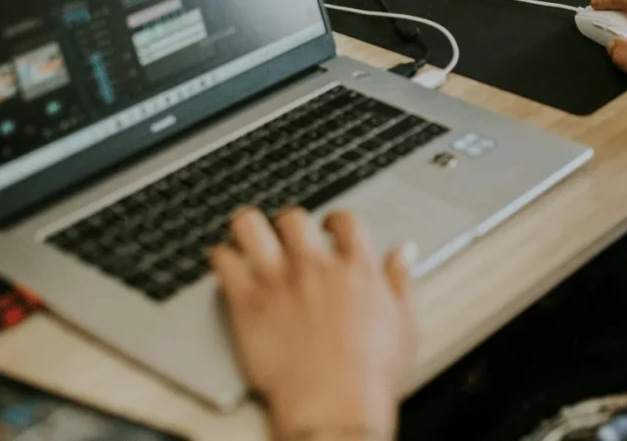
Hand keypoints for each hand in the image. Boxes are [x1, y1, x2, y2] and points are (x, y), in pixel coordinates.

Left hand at [212, 208, 417, 438]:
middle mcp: (315, 266)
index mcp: (356, 267)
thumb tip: (403, 252)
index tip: (329, 227)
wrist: (334, 408)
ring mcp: (278, 280)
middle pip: (294, 218)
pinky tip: (228, 266)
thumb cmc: (370, 375)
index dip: (334, 219)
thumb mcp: (403, 322)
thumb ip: (400, 279)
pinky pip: (224, 261)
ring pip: (251, 225)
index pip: (345, 219)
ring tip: (249, 239)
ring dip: (249, 228)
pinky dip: (222, 258)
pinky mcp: (246, 302)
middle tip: (286, 237)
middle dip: (289, 224)